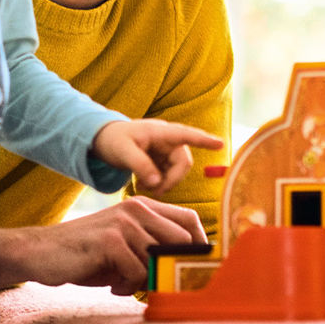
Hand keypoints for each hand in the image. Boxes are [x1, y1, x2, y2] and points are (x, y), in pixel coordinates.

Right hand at [0, 197, 206, 294]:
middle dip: (175, 270)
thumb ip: (153, 249)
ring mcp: (123, 222)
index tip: (196, 269)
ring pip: (158, 262)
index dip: (201, 245)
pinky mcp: (110, 240)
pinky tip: (110, 284)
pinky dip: (127, 286)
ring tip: (121, 282)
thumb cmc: (87, 254)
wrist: (42, 252)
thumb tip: (188, 271)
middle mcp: (136, 208)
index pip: (189, 219)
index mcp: (142, 206)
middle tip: (155, 285)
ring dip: (144, 282)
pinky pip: (138, 273)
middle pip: (182, 242)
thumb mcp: (125, 246)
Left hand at [92, 119, 223, 195]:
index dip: (204, 140)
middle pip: (183, 163)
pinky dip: (160, 183)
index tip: (220, 144)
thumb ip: (139, 165)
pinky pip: (169, 175)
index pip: (186, 135)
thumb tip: (156, 182)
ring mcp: (167, 151)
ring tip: (144, 186)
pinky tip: (144, 183)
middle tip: (153, 191)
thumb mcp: (122, 152)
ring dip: (164, 183)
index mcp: (160, 132)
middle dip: (171, 180)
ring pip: (177, 172)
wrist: (104, 140)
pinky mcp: (163, 160)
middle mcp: (168, 140)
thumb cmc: (113, 140)